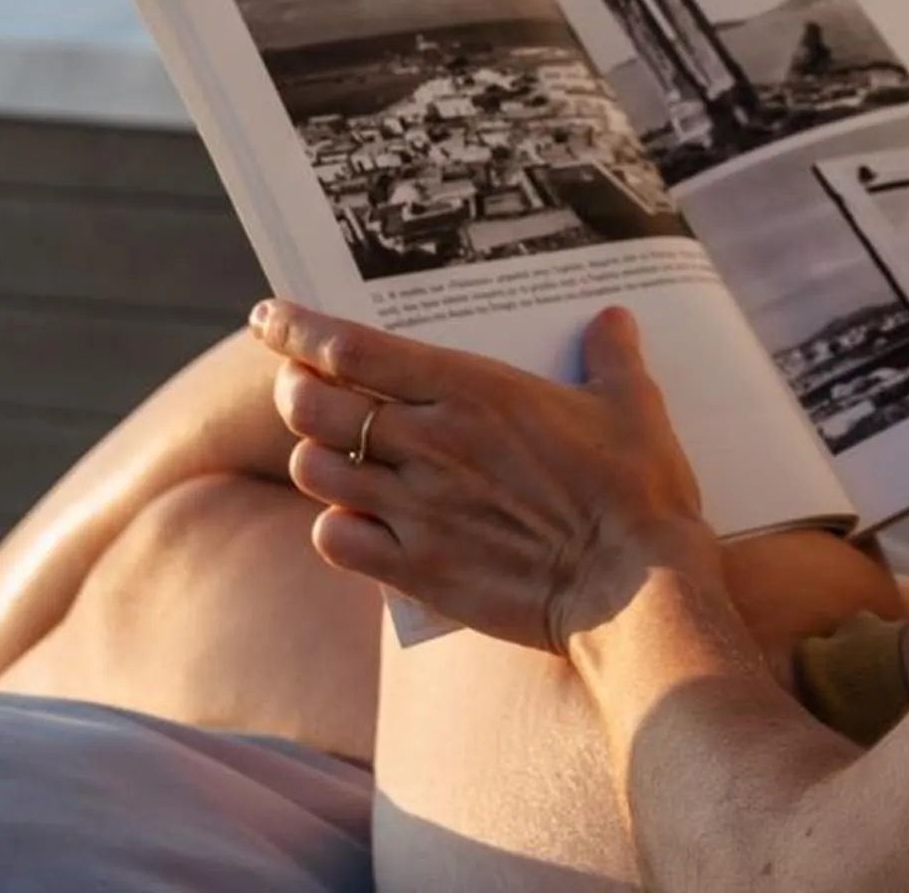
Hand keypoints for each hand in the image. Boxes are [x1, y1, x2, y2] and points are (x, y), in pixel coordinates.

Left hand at [251, 300, 720, 654]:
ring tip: (326, 449)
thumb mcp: (634, 407)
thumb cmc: (638, 492)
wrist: (634, 592)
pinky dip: (333, 526)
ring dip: (311, 454)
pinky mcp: (419, 569)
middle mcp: (431, 445)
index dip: (298, 329)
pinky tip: (351, 519)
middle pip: (314, 405)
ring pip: (315, 471)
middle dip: (295, 388)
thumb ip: (612, 356)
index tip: (269, 316)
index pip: (353, 348)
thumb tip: (612, 318)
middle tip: (301, 384)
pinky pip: (337, 540)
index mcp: (474, 391)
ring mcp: (418, 510)